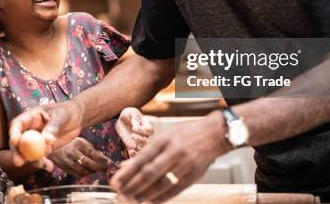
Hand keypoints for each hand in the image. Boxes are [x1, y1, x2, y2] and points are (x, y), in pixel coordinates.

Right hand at [9, 100, 84, 166]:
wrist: (78, 118)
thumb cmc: (68, 111)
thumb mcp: (61, 116)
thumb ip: (53, 127)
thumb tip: (46, 140)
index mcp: (32, 116)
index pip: (18, 124)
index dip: (14, 132)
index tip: (14, 141)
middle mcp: (31, 129)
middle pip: (19, 141)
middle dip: (17, 152)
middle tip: (19, 162)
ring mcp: (37, 140)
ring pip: (28, 152)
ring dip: (31, 160)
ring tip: (41, 165)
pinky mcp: (44, 148)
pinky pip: (39, 157)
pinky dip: (42, 163)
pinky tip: (49, 167)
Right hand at [49, 137, 113, 175]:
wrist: (51, 146)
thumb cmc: (69, 143)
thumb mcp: (80, 141)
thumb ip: (91, 149)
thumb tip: (103, 157)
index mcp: (78, 143)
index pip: (92, 153)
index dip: (102, 159)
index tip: (109, 162)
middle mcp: (72, 152)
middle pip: (88, 163)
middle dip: (99, 167)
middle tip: (106, 168)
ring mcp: (67, 161)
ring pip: (83, 170)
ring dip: (92, 171)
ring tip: (98, 170)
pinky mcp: (64, 168)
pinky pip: (77, 174)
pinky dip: (84, 174)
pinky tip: (89, 171)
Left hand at [110, 111, 230, 203]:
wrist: (214, 134)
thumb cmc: (186, 133)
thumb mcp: (165, 135)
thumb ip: (147, 151)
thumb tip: (126, 165)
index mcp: (164, 139)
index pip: (142, 158)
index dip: (127, 172)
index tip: (115, 182)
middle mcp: (174, 151)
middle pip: (150, 173)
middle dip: (132, 185)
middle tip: (120, 194)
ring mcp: (185, 164)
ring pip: (161, 183)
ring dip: (144, 194)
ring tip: (131, 200)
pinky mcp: (194, 175)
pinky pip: (175, 190)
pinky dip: (161, 197)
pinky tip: (150, 201)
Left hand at [114, 107, 153, 156]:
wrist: (123, 120)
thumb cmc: (129, 114)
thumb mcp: (131, 113)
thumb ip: (134, 119)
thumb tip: (135, 128)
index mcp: (147, 126)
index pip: (148, 129)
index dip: (142, 130)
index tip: (133, 128)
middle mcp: (146, 136)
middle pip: (148, 141)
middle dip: (140, 140)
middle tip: (131, 135)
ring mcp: (140, 143)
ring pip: (143, 149)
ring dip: (138, 149)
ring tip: (131, 148)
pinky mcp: (133, 147)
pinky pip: (136, 153)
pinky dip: (134, 155)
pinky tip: (130, 153)